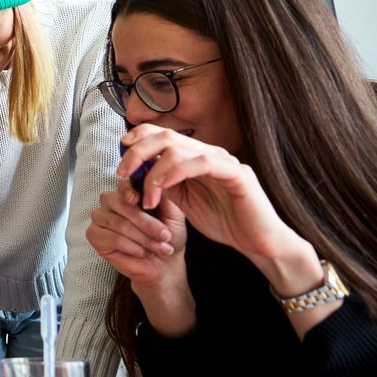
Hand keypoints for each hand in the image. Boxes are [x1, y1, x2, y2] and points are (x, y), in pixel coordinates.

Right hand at [88, 178, 187, 288]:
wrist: (165, 264)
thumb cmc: (168, 238)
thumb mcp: (174, 214)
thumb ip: (164, 196)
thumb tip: (156, 181)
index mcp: (128, 193)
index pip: (123, 185)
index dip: (130, 191)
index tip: (141, 200)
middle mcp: (110, 202)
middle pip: (120, 204)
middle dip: (146, 223)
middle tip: (165, 236)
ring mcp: (100, 218)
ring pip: (119, 224)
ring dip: (143, 238)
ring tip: (159, 248)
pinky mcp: (94, 236)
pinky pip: (112, 238)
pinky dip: (131, 247)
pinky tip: (142, 252)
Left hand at [118, 125, 307, 270]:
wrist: (256, 242)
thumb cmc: (222, 221)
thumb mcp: (182, 201)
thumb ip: (162, 184)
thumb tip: (133, 173)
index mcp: (196, 157)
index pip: (163, 134)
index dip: (138, 137)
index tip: (119, 153)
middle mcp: (209, 153)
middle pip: (166, 135)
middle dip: (137, 151)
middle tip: (122, 173)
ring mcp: (224, 161)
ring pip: (179, 148)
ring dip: (153, 170)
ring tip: (146, 196)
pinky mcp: (237, 174)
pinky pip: (201, 163)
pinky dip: (175, 172)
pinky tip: (162, 188)